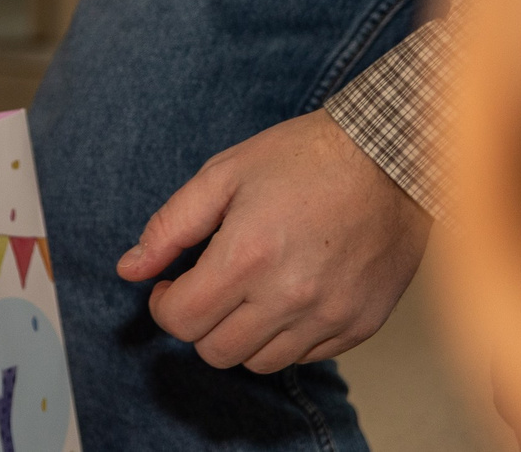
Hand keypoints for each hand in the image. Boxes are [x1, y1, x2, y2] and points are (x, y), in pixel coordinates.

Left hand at [120, 111, 428, 371]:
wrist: (391, 158)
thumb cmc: (302, 158)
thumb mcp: (222, 174)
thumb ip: (170, 227)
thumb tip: (129, 269)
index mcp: (247, 256)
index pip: (182, 320)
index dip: (164, 304)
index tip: (172, 282)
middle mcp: (289, 297)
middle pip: (216, 351)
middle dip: (198, 323)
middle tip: (206, 288)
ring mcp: (330, 316)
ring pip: (260, 362)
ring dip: (240, 335)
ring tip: (246, 293)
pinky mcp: (361, 325)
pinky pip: (306, 356)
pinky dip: (285, 337)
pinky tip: (285, 296)